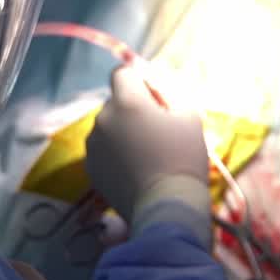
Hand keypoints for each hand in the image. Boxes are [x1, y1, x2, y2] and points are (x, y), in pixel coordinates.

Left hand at [84, 66, 208, 224]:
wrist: (166, 206)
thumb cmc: (183, 157)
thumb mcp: (188, 116)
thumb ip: (170, 93)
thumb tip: (158, 86)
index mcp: (127, 102)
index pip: (122, 72)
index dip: (139, 80)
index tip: (155, 97)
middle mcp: (103, 118)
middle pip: (116, 100)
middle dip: (133, 108)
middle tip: (157, 129)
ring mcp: (94, 145)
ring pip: (109, 125)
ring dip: (123, 130)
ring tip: (146, 153)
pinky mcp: (91, 168)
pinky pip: (103, 148)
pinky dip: (116, 152)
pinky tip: (135, 168)